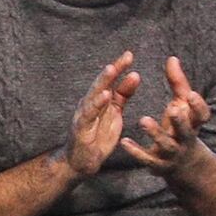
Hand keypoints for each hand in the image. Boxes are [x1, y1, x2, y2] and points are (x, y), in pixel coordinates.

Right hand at [65, 51, 136, 179]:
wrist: (81, 161)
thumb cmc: (97, 136)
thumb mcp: (114, 113)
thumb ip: (122, 95)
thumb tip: (134, 75)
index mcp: (99, 100)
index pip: (110, 81)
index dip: (119, 67)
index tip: (130, 54)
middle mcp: (90, 104)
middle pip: (102, 83)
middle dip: (114, 69)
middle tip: (127, 56)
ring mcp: (84, 115)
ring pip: (93, 94)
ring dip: (103, 81)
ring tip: (113, 69)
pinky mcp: (81, 128)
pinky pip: (89, 114)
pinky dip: (96, 104)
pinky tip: (105, 95)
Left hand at [118, 55, 212, 180]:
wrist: (184, 164)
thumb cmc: (181, 127)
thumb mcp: (182, 105)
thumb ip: (177, 83)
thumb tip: (172, 58)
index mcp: (194, 124)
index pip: (202, 116)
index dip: (198, 106)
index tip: (190, 94)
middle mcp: (186, 139)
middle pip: (187, 131)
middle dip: (181, 122)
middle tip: (173, 109)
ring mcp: (173, 153)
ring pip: (166, 145)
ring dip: (156, 133)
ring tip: (143, 120)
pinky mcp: (158, 164)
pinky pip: (147, 159)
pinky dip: (136, 151)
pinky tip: (124, 142)